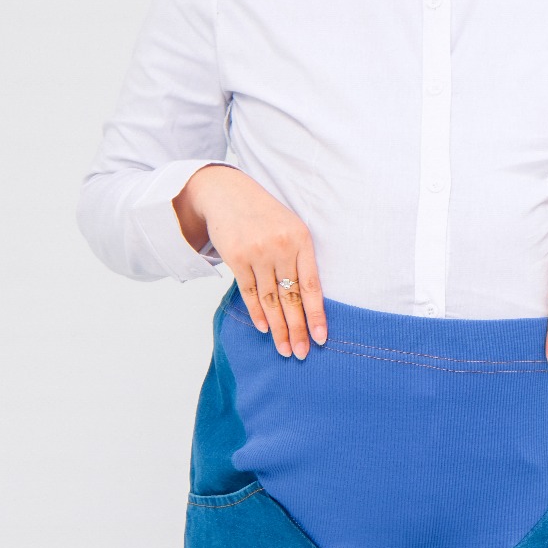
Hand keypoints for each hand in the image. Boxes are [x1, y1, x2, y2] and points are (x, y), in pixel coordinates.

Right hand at [174, 166, 326, 358]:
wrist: (228, 194)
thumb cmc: (266, 217)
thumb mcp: (291, 229)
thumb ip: (300, 260)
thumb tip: (307, 303)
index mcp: (301, 240)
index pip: (312, 286)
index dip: (316, 315)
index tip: (320, 338)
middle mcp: (281, 247)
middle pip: (291, 298)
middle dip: (297, 329)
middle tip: (301, 353)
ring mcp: (257, 253)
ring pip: (270, 299)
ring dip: (278, 328)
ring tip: (284, 349)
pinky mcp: (236, 258)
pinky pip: (249, 292)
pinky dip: (257, 312)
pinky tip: (265, 329)